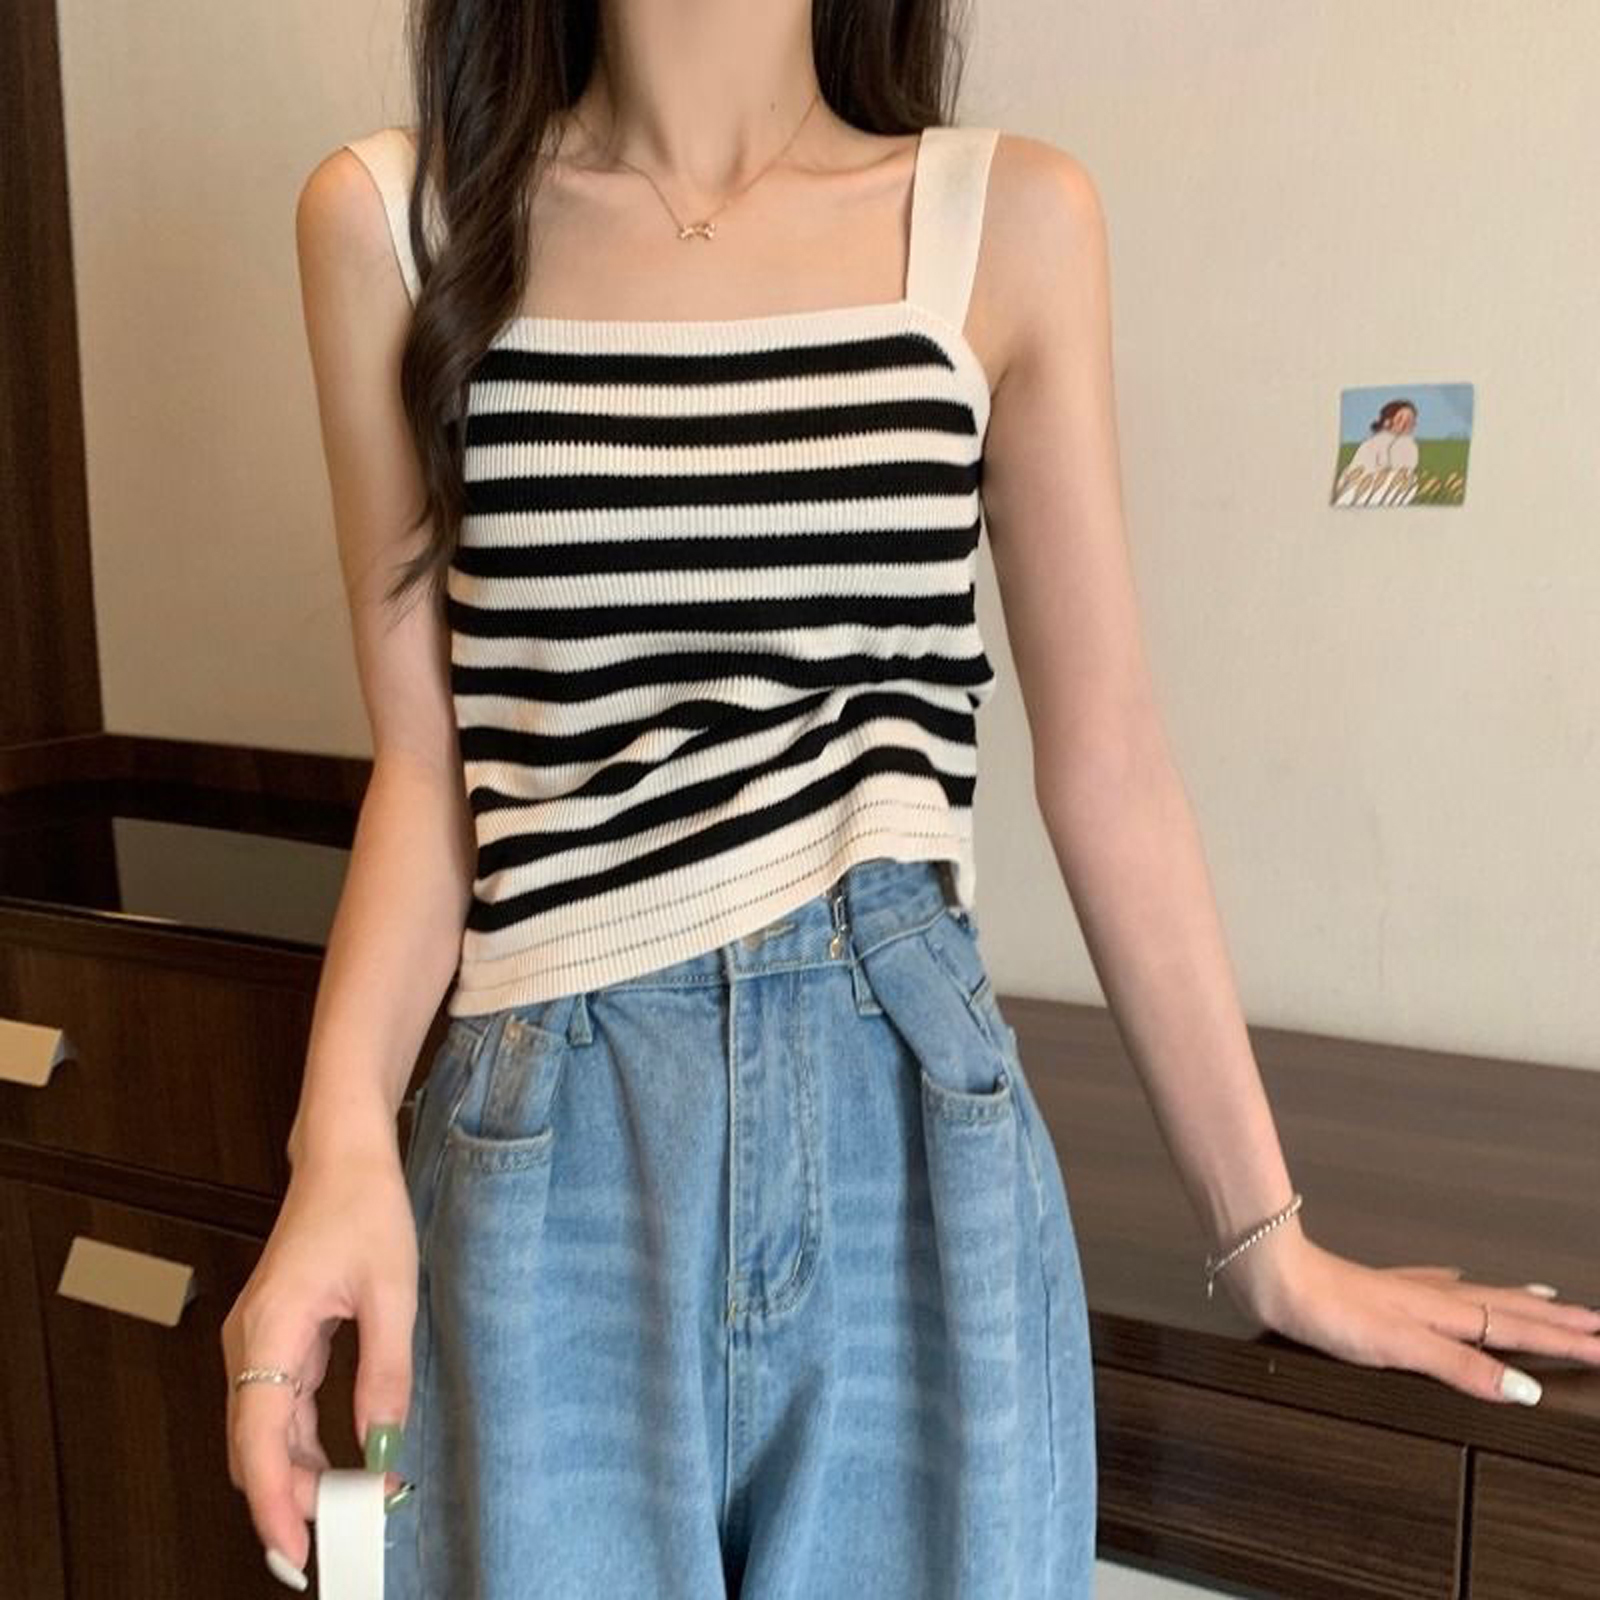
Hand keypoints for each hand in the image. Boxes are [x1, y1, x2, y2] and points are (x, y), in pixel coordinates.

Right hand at [220, 1132, 417, 1589]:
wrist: (342, 1155)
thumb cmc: (364, 1205)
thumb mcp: (391, 1289)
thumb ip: (385, 1371)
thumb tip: (383, 1443)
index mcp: (271, 1329)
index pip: (259, 1439)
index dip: (274, 1504)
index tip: (297, 1550)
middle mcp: (250, 1342)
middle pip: (255, 1447)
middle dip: (291, 1500)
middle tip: (344, 1535)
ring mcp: (258, 1343)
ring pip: (265, 1433)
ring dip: (299, 1474)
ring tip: (351, 1504)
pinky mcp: (275, 1340)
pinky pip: (279, 1409)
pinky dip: (303, 1444)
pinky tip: (338, 1464)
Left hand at [1228, 1231, 1599, 1404]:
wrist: (1274, 1275)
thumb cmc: (1329, 1310)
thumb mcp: (1401, 1348)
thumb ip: (1461, 1368)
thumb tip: (1524, 1389)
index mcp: (1442, 1313)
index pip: (1516, 1327)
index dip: (1562, 1340)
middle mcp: (1429, 1298)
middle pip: (1505, 1306)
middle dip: (1554, 1318)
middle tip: (1597, 1322)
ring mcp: (1403, 1291)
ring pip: (1476, 1294)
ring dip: (1515, 1300)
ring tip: (1547, 1299)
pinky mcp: (1376, 1290)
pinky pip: (1433, 1284)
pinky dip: (1456, 1285)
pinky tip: (1451, 1277)